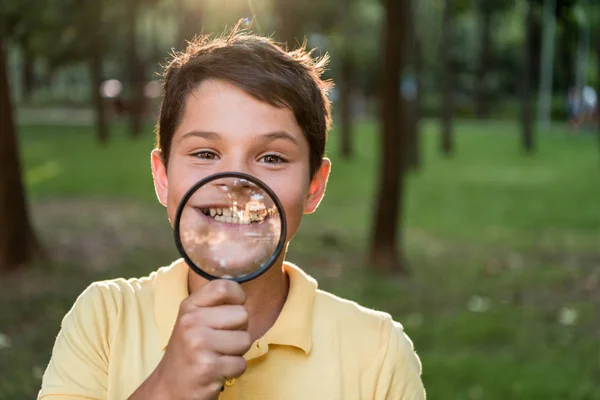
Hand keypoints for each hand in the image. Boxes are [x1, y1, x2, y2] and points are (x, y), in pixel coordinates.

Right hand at [129, 280, 251, 399]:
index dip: (238, 297)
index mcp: (189, 307)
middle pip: (243, 315)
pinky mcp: (208, 367)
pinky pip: (241, 364)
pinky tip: (216, 371)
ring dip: (237, 353)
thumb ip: (214, 305)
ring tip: (218, 356)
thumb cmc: (189, 352)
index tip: (233, 309)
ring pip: (246, 340)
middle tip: (220, 343)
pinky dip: (233, 371)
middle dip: (239, 331)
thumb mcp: (193, 321)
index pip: (224, 286)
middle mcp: (192, 322)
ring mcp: (199, 344)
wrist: (168, 388)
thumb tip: (242, 295)